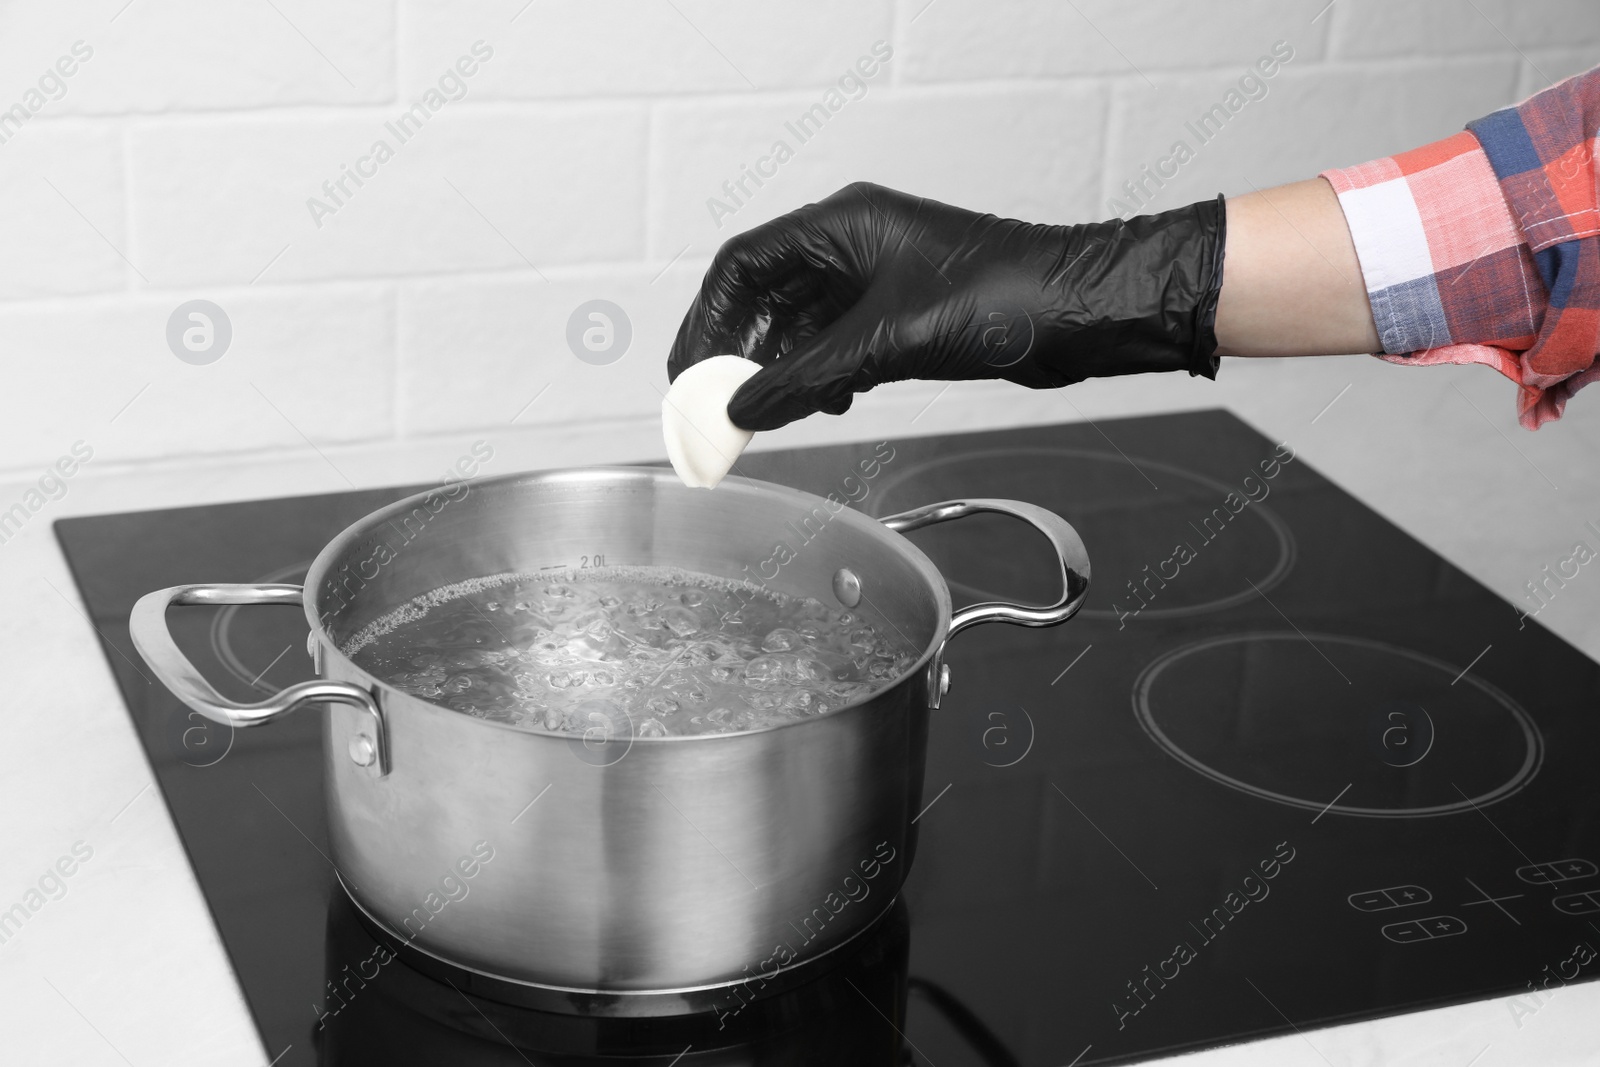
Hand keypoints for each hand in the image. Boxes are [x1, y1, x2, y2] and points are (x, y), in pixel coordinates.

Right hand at [667, 182, 1225, 430]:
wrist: (1080, 313)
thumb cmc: (1004, 297)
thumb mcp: (887, 341)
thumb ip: (806, 377)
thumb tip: (742, 408)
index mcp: (842, 224)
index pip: (744, 265)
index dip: (705, 319)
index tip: (685, 372)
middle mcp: (855, 244)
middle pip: (767, 296)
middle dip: (738, 352)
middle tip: (713, 403)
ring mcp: (880, 278)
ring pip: (802, 325)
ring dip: (780, 369)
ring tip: (765, 413)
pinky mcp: (904, 313)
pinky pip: (837, 343)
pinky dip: (820, 375)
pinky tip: (824, 403)